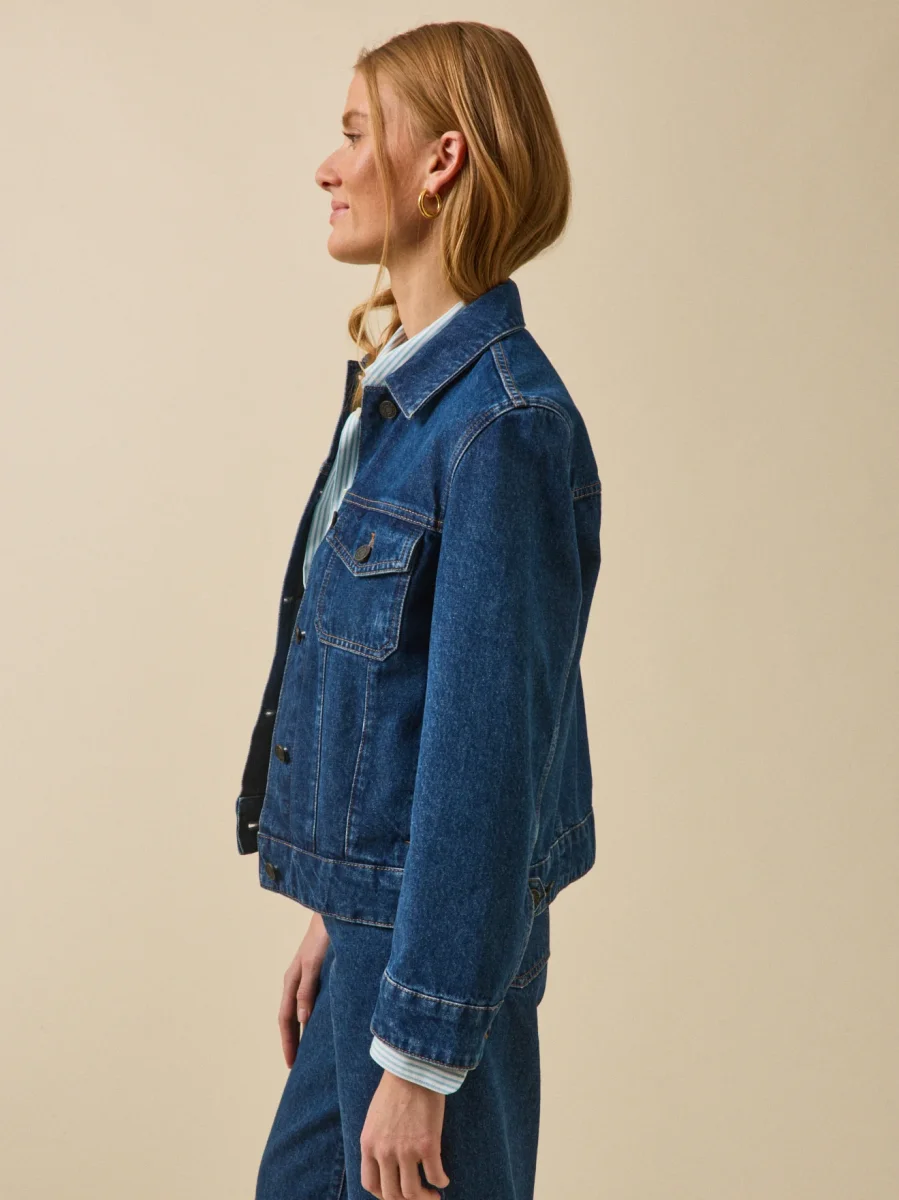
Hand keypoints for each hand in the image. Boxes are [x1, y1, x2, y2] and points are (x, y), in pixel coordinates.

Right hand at [278, 911, 329, 1067]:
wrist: (333, 911)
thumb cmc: (323, 935)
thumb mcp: (314, 964)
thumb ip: (308, 989)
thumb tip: (302, 1020)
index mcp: (292, 982)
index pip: (286, 1020)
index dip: (289, 1043)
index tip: (292, 1066)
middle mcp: (297, 981)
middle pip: (291, 1018)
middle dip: (293, 1042)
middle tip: (298, 1067)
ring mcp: (306, 977)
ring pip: (301, 1010)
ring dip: (302, 1031)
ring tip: (309, 1051)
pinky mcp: (318, 972)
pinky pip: (311, 1001)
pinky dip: (313, 1016)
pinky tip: (323, 1022)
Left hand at [360, 1069, 450, 1197]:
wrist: (413, 1069)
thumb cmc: (395, 1088)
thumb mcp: (375, 1118)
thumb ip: (377, 1141)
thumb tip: (387, 1161)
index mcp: (369, 1145)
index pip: (370, 1184)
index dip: (384, 1195)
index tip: (396, 1194)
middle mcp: (385, 1152)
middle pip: (392, 1194)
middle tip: (419, 1198)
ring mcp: (406, 1150)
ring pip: (413, 1192)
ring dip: (425, 1198)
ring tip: (433, 1195)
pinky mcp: (428, 1145)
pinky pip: (435, 1175)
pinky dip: (441, 1182)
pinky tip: (444, 1179)